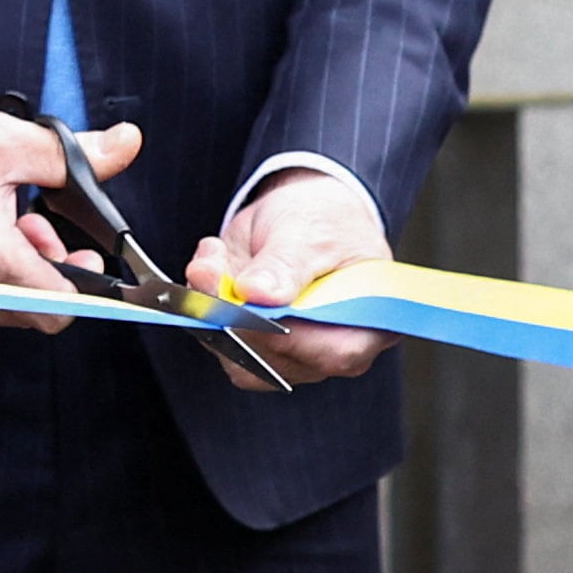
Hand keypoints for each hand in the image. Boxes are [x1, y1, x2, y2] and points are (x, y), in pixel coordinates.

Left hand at [185, 167, 393, 389]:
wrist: (304, 211)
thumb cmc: (325, 221)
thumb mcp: (310, 231)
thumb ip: (285, 264)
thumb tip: (256, 293)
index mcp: (369, 325)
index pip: (334, 352)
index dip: (288, 337)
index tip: (248, 302)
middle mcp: (329, 349)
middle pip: (279, 360)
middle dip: (234, 317)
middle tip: (209, 270)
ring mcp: (288, 351)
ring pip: (239, 355)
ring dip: (212, 308)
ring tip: (211, 258)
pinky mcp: (252, 341)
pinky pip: (219, 339)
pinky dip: (203, 303)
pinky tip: (211, 264)